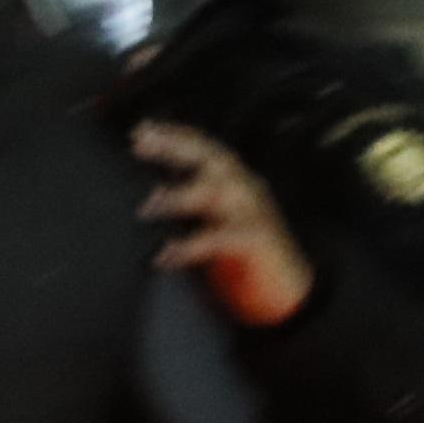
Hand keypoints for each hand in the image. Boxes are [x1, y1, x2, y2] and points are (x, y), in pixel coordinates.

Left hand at [132, 121, 313, 328]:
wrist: (283, 293)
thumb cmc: (239, 257)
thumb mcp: (209, 223)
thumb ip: (185, 205)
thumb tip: (144, 192)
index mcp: (232, 182)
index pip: (204, 148)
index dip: (175, 135)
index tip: (140, 130)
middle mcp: (244, 190)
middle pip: (213, 158)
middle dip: (177, 147)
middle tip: (141, 144)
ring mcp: (253, 214)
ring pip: (218, 193)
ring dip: (180, 195)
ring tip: (147, 206)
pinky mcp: (257, 243)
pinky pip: (222, 240)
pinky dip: (191, 246)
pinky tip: (165, 255)